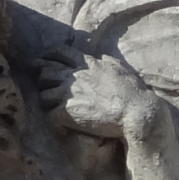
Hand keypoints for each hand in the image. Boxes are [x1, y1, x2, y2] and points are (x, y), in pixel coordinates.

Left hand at [37, 47, 162, 143]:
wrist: (135, 112)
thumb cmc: (132, 91)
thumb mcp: (120, 69)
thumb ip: (106, 61)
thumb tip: (100, 57)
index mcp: (87, 65)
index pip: (61, 52)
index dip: (49, 56)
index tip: (44, 61)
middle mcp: (74, 77)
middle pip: (45, 72)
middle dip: (43, 79)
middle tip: (46, 87)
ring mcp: (68, 95)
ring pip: (43, 95)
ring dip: (49, 102)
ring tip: (56, 109)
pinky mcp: (67, 113)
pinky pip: (50, 116)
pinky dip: (56, 122)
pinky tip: (63, 127)